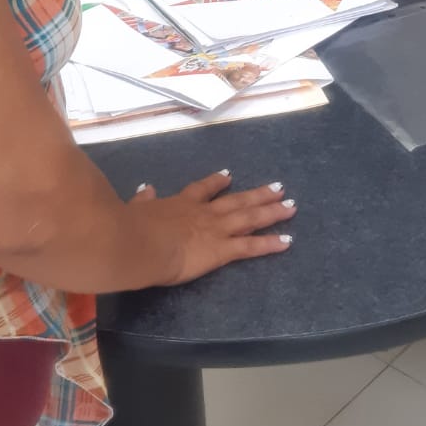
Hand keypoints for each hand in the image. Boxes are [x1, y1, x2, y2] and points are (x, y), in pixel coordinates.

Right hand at [130, 171, 294, 284]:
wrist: (141, 243)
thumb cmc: (134, 228)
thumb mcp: (137, 209)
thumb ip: (143, 200)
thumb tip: (145, 188)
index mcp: (182, 203)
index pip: (203, 189)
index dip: (217, 182)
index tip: (229, 175)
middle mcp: (204, 213)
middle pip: (237, 201)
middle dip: (258, 195)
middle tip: (279, 187)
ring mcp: (216, 229)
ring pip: (250, 218)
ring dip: (272, 211)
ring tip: (291, 205)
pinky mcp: (222, 250)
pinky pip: (250, 247)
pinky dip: (270, 243)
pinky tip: (287, 241)